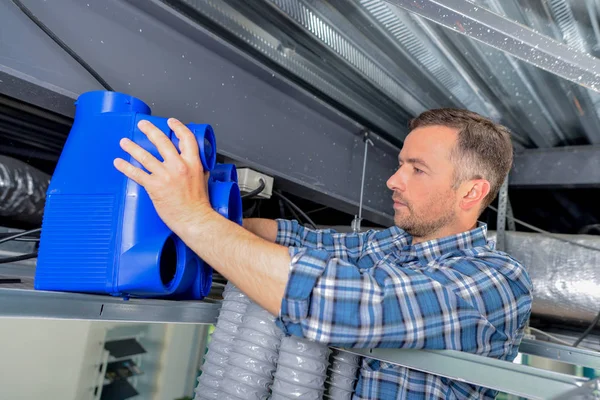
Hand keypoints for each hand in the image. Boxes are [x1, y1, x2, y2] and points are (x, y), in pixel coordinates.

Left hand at [114, 118, 212, 234]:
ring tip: (124, 142)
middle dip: (150, 130)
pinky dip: (126, 167)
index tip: (171, 122)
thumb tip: (195, 165)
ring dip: (132, 147)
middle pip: (162, 142)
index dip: (178, 127)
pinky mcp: (154, 186)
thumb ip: (197, 169)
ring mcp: (165, 176)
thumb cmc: (199, 205)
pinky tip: (119, 163)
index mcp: (193, 163)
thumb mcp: (203, 180)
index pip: (186, 138)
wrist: (194, 219)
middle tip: (142, 125)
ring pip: (145, 156)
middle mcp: (178, 166)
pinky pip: (137, 174)